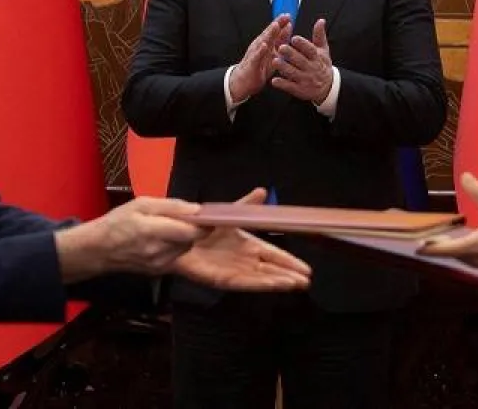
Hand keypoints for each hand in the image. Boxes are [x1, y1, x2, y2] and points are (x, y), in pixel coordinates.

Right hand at [57, 196, 205, 281]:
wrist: (98, 250)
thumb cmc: (118, 222)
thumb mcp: (142, 204)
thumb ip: (171, 206)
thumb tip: (197, 209)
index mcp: (155, 232)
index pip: (192, 232)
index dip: (203, 224)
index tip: (205, 215)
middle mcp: (160, 252)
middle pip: (191, 240)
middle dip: (191, 229)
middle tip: (181, 217)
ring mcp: (160, 265)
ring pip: (185, 249)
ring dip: (183, 238)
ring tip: (167, 227)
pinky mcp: (159, 272)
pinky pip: (176, 256)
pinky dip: (175, 247)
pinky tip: (162, 239)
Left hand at [172, 189, 312, 291]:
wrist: (171, 233)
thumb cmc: (196, 223)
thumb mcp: (225, 212)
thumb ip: (244, 205)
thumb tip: (262, 192)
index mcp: (244, 243)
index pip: (271, 254)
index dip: (287, 261)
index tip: (305, 269)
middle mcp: (241, 259)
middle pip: (269, 269)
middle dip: (288, 275)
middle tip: (306, 281)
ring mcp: (230, 269)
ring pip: (259, 278)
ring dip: (278, 282)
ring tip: (297, 285)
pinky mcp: (218, 278)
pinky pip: (242, 282)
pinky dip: (259, 284)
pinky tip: (275, 285)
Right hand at [229, 15, 292, 103]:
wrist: (243, 81)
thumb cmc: (259, 66)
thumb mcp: (273, 53)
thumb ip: (280, 40)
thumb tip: (289, 27)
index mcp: (265, 42)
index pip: (273, 31)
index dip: (281, 22)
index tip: (288, 15)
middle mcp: (259, 45)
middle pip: (269, 33)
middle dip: (277, 24)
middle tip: (285, 16)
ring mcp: (255, 53)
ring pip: (262, 41)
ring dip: (269, 33)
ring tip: (276, 25)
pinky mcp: (252, 63)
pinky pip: (256, 56)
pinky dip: (260, 51)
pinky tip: (264, 46)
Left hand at [271, 18, 334, 104]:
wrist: (327, 88)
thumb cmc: (322, 65)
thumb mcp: (324, 50)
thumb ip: (319, 35)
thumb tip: (320, 20)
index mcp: (317, 57)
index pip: (310, 50)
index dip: (302, 44)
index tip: (294, 38)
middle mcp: (311, 68)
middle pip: (300, 61)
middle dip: (291, 54)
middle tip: (281, 47)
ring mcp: (305, 80)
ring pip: (293, 73)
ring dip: (284, 68)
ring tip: (274, 61)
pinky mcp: (300, 90)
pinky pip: (290, 86)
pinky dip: (282, 84)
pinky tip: (274, 80)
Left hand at [420, 173, 477, 275]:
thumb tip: (465, 177)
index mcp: (475, 247)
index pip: (446, 250)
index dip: (432, 248)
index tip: (420, 248)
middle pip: (458, 256)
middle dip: (448, 249)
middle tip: (439, 241)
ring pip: (472, 262)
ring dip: (464, 253)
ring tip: (459, 243)